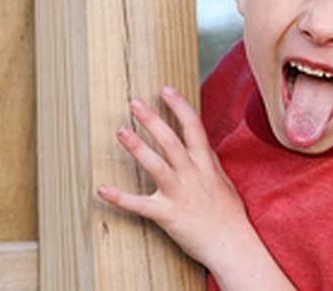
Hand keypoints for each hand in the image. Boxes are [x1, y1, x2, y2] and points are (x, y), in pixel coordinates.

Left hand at [96, 86, 247, 266]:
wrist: (231, 243)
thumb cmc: (228, 213)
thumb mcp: (222, 180)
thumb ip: (209, 162)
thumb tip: (202, 145)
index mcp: (206, 163)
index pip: (193, 127)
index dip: (179, 106)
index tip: (165, 89)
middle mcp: (193, 174)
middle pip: (171, 141)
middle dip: (153, 120)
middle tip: (134, 103)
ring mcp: (180, 193)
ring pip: (156, 165)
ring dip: (137, 147)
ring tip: (121, 131)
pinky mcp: (168, 215)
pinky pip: (140, 205)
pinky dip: (120, 197)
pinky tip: (101, 189)